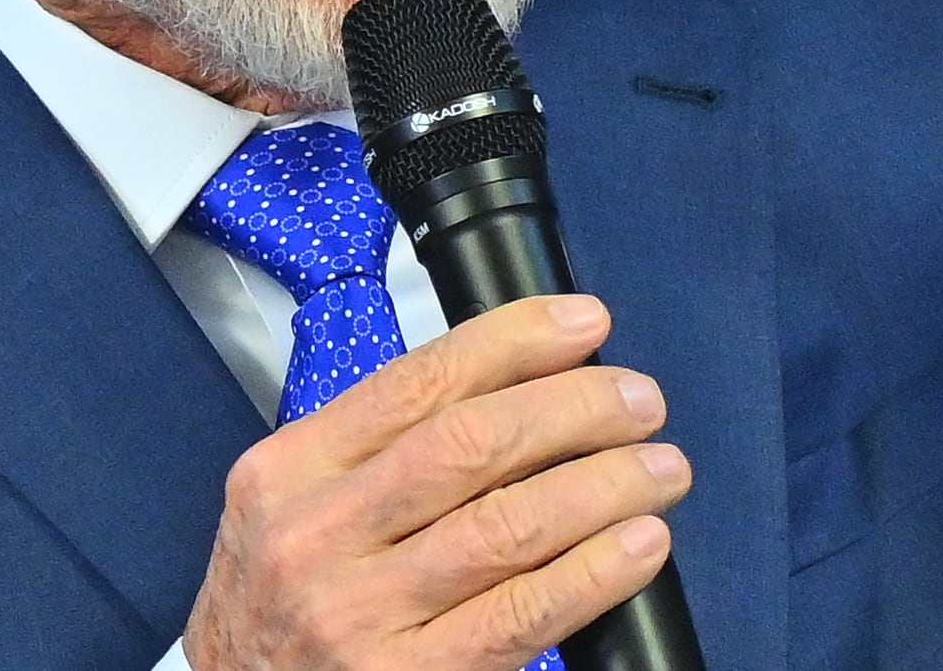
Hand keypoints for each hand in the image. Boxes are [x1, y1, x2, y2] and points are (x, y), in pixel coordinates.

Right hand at [183, 295, 689, 670]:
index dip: (516, 341)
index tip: (586, 323)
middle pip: (472, 444)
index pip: (419, 382)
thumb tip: (525, 383)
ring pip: (509, 525)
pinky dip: (595, 570)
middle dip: (575, 408)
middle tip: (639, 401)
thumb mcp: (296, 510)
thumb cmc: (281, 606)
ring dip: (605, 485)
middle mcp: (316, 539)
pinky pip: (524, 613)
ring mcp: (360, 619)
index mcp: (289, 473)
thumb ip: (383, 450)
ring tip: (660, 468)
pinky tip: (640, 542)